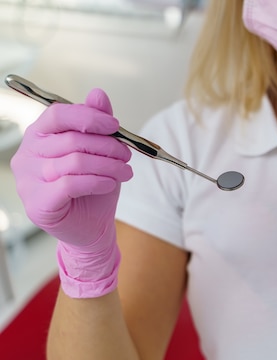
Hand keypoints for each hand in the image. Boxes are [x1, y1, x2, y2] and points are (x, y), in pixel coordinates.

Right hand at [10, 89, 132, 297]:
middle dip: (108, 147)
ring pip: (75, 162)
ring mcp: (28, 180)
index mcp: (39, 136)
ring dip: (109, 166)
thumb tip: (98, 94)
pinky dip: (98, 182)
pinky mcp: (38, 203)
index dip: (89, 117)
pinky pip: (71, 184)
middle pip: (71, 140)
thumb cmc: (93, 186)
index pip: (58, 115)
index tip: (116, 126)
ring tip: (126, 172)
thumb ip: (98, 123)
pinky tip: (111, 184)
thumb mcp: (101, 151)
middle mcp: (27, 155)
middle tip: (127, 156)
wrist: (91, 227)